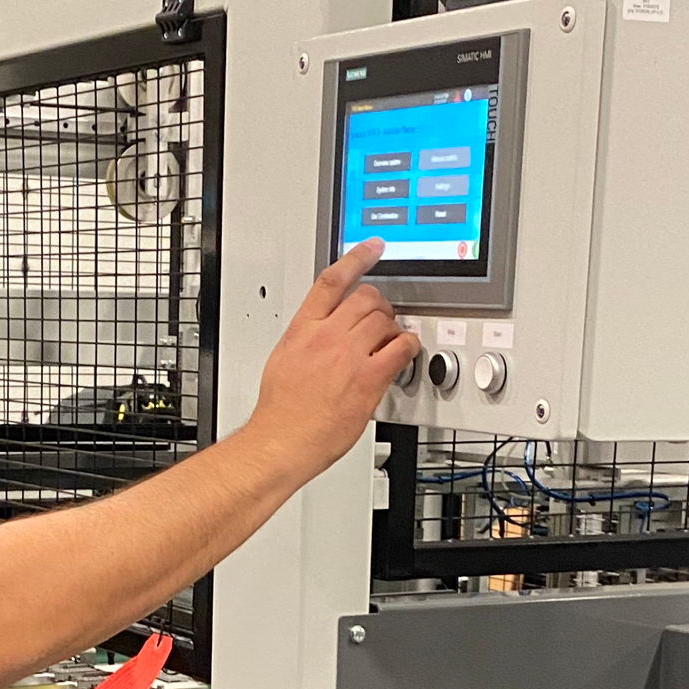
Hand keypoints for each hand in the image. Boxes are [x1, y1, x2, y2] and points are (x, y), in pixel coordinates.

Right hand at [245, 239, 419, 482]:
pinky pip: (400, 348)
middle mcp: (326, 337)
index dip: (356, 259)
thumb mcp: (283, 360)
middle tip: (382, 316)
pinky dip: (408, 346)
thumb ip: (305, 339)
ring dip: (393, 326)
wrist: (282, 441)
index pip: (332, 281)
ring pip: (384, 319)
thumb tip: (318, 333)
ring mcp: (349, 356)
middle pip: (365, 298)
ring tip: (390, 340)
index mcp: (302, 329)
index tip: (371, 248)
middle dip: (379, 304)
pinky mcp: (369, 378)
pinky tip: (405, 352)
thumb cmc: (280, 410)